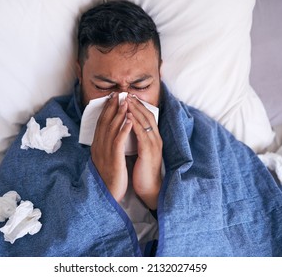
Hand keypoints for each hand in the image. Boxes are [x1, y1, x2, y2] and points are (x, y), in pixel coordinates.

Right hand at [91, 93, 132, 201]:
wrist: (106, 195)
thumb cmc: (108, 178)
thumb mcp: (104, 160)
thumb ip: (105, 148)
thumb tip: (108, 137)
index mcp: (97, 147)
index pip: (101, 125)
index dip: (106, 111)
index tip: (111, 99)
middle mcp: (99, 147)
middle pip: (104, 123)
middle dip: (111, 107)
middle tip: (117, 94)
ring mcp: (105, 153)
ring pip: (111, 129)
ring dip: (118, 114)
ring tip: (125, 102)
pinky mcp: (113, 159)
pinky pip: (118, 141)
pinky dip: (124, 129)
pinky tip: (129, 120)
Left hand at [126, 94, 161, 209]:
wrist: (150, 188)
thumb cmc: (143, 170)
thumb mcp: (142, 151)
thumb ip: (139, 139)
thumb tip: (130, 128)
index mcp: (154, 138)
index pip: (148, 117)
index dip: (139, 106)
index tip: (129, 97)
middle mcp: (156, 138)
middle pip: (147, 115)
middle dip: (136, 104)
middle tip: (126, 94)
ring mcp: (154, 144)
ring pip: (145, 122)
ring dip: (134, 110)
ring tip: (125, 101)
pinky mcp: (148, 152)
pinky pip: (141, 134)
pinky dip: (134, 124)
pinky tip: (127, 117)